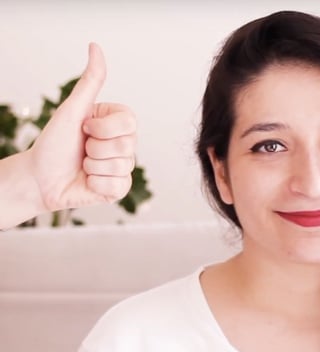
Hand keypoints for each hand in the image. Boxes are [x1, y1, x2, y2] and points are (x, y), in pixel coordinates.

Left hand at [26, 42, 136, 211]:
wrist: (40, 179)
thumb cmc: (53, 145)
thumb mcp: (72, 110)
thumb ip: (90, 81)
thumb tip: (95, 47)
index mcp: (116, 124)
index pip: (130, 122)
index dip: (103, 127)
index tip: (84, 128)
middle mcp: (124, 144)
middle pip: (128, 145)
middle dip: (96, 148)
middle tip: (82, 149)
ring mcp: (124, 167)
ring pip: (122, 166)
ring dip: (93, 167)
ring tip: (83, 165)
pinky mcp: (120, 188)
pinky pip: (118, 185)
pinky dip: (97, 184)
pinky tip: (88, 180)